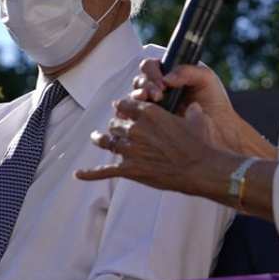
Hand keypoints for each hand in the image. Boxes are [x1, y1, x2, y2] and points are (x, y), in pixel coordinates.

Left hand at [77, 89, 233, 198]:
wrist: (200, 168)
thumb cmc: (200, 144)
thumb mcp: (196, 120)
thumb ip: (190, 110)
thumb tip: (193, 106)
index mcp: (148, 113)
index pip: (125, 104)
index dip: (123, 106)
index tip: (123, 109)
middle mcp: (135, 128)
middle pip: (115, 123)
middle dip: (116, 125)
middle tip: (116, 128)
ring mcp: (130, 150)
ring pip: (107, 142)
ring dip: (101, 139)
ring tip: (95, 137)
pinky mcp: (130, 169)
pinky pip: (105, 171)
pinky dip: (90, 174)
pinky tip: (78, 175)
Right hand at [129, 58, 275, 159]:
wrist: (221, 128)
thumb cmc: (214, 101)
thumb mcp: (205, 78)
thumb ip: (187, 71)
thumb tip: (167, 78)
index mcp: (168, 74)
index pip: (150, 66)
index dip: (152, 72)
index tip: (163, 84)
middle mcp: (157, 88)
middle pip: (139, 80)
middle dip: (146, 86)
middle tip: (158, 95)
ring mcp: (152, 105)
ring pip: (134, 96)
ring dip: (139, 98)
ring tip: (154, 103)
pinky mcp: (150, 122)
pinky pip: (133, 115)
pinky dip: (132, 113)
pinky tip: (141, 116)